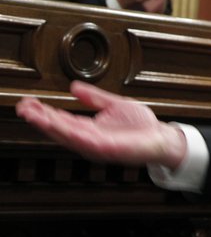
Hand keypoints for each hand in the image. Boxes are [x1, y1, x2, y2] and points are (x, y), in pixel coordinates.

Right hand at [15, 81, 186, 168]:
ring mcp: (96, 146)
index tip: (28, 102)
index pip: (60, 120)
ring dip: (50, 126)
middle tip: (22, 107)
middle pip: (58, 129)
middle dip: (39, 119)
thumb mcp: (114, 105)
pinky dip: (73, 135)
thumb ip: (94, 98)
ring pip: (67, 135)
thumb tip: (74, 87)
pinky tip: (63, 128)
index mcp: (89, 128)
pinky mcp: (107, 149)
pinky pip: (87, 142)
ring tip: (34, 116)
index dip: (43, 112)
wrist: (161, 137)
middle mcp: (88, 139)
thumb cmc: (141, 125)